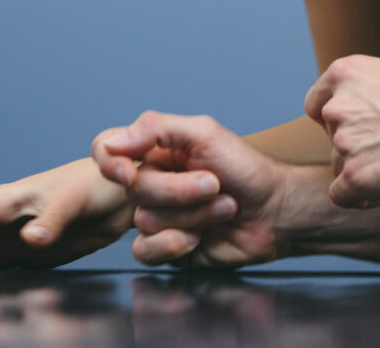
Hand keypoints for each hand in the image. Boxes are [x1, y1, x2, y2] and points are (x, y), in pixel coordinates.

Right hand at [92, 111, 293, 268]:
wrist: (274, 211)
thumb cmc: (245, 168)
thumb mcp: (205, 133)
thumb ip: (156, 128)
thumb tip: (110, 142)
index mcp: (155, 151)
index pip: (106, 151)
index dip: (110, 163)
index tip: (129, 171)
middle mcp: (151, 182)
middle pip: (135, 189)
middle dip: (180, 189)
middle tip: (215, 184)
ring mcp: (156, 216)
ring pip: (144, 220)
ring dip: (191, 215)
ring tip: (222, 207)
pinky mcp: (164, 248)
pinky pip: (145, 250)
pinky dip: (176, 243)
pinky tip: (201, 236)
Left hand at [305, 55, 379, 206]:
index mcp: (345, 74)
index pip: (317, 105)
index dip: (339, 121)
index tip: (360, 128)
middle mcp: (337, 106)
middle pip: (332, 138)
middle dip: (356, 146)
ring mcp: (343, 143)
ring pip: (339, 167)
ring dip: (362, 171)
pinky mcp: (353, 177)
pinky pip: (342, 196)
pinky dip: (362, 197)